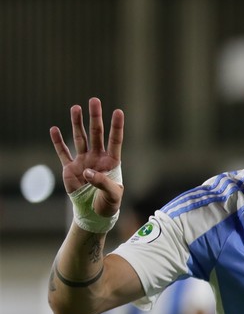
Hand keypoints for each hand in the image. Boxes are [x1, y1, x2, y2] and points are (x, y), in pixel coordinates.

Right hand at [49, 97, 124, 217]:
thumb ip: (102, 182)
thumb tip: (87, 171)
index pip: (115, 140)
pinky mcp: (70, 168)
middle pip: (96, 133)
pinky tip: (54, 129)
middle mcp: (98, 157)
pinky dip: (58, 142)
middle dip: (95, 117)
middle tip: (94, 100)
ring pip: (80, 138)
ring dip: (77, 123)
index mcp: (112, 161)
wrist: (95, 212)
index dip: (116, 127)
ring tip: (76, 108)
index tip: (118, 112)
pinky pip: (63, 152)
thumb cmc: (109, 203)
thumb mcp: (113, 194)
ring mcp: (84, 161)